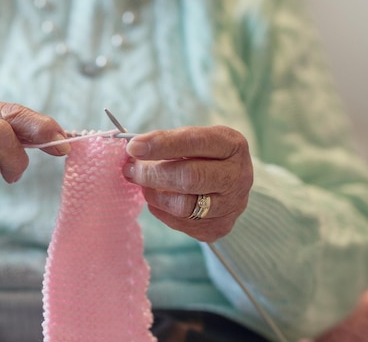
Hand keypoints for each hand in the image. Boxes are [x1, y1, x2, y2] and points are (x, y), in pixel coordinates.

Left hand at [123, 126, 252, 241]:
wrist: (229, 183)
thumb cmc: (203, 156)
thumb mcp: (193, 139)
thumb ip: (167, 142)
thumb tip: (133, 149)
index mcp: (232, 145)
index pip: (195, 143)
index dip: (161, 145)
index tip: (133, 147)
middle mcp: (238, 176)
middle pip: (189, 178)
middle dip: (152, 174)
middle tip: (130, 170)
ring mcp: (232, 205)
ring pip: (183, 206)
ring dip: (154, 195)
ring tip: (144, 185)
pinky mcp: (220, 227)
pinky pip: (181, 223)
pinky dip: (162, 210)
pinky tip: (160, 198)